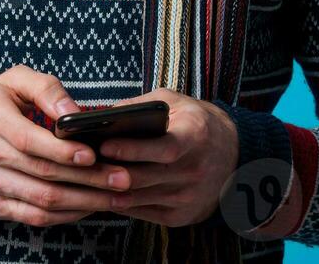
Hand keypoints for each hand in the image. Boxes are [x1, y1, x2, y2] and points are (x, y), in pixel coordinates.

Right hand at [0, 64, 134, 226]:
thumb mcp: (12, 81)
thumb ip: (46, 88)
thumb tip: (75, 113)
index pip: (29, 141)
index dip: (63, 152)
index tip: (93, 155)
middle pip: (42, 175)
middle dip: (88, 180)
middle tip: (122, 179)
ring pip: (41, 201)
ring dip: (83, 203)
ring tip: (114, 198)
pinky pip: (32, 216)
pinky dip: (64, 215)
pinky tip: (87, 207)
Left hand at [93, 88, 239, 228]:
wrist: (235, 156)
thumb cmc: (197, 123)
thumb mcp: (175, 102)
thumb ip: (142, 106)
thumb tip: (104, 115)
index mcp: (196, 137)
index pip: (164, 149)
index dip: (133, 150)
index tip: (104, 145)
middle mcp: (195, 170)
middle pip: (146, 177)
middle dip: (111, 172)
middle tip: (83, 164)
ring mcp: (189, 197)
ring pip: (140, 198)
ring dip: (110, 191)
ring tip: (85, 179)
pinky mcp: (182, 216)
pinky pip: (143, 212)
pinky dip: (121, 204)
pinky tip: (103, 192)